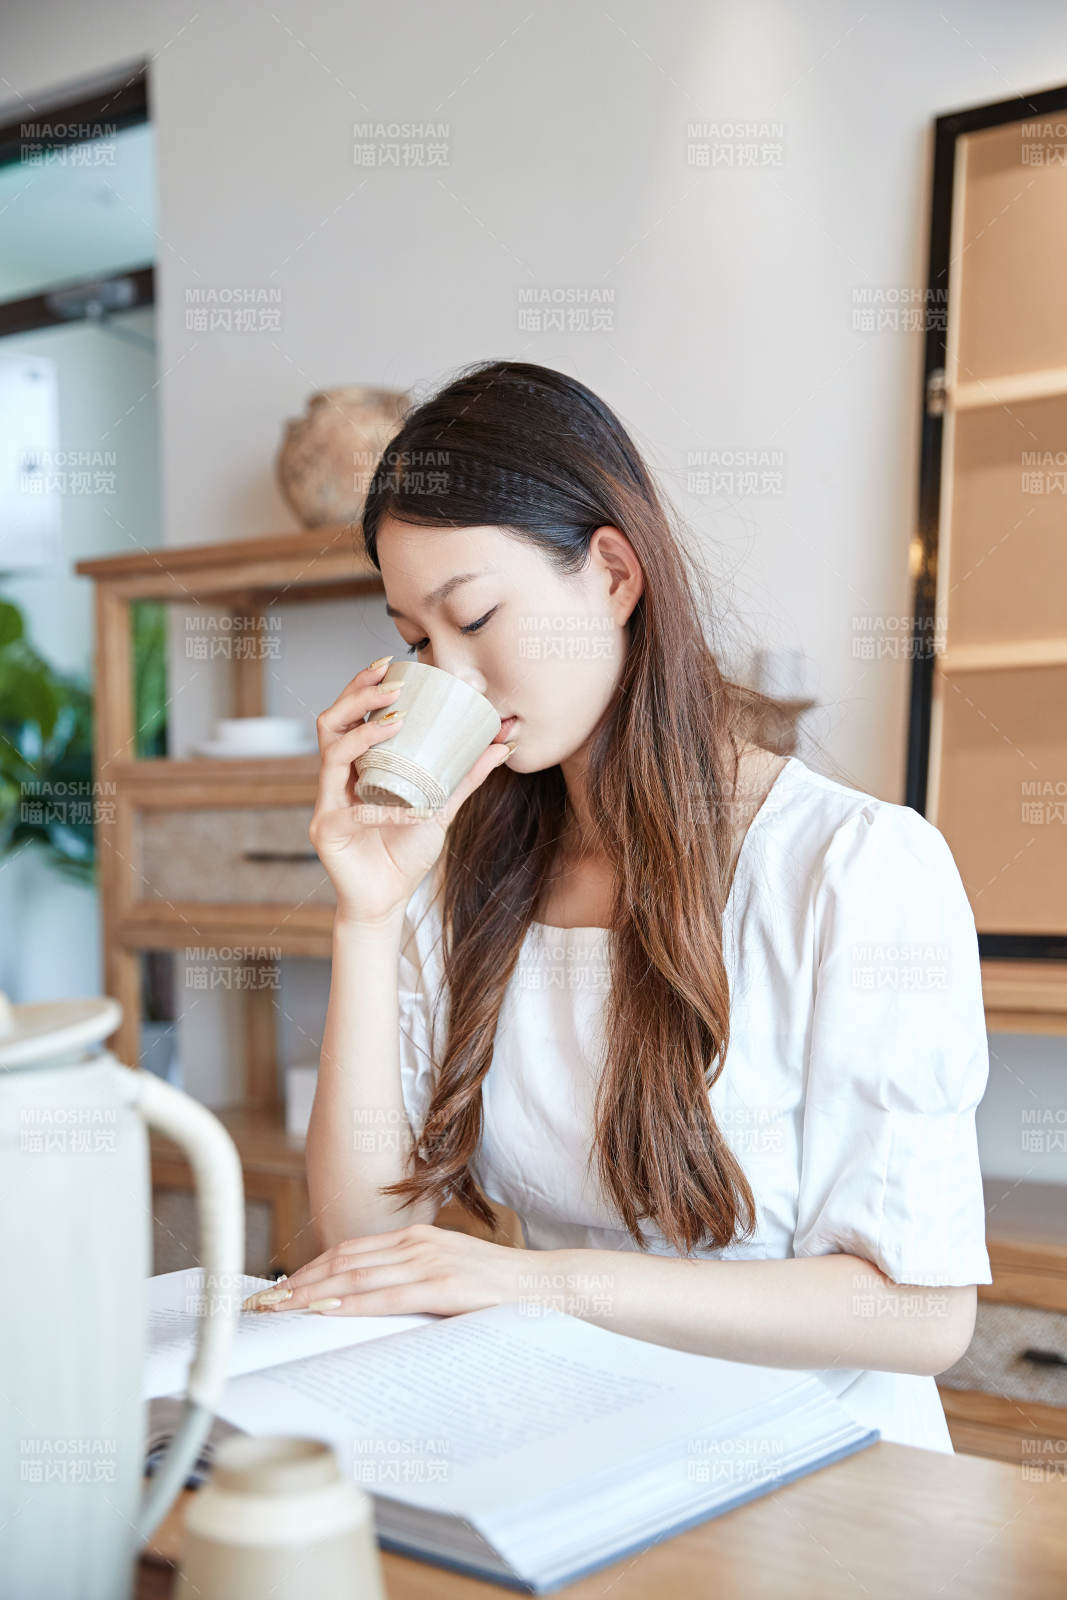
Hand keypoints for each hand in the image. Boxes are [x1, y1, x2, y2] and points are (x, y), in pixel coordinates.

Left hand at [241, 1224, 533, 1316]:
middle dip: (298, 1284)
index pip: (348, 1252)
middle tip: (261, 1304)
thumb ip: (409, 1283)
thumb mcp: (446, 1276)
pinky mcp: (443, 1286)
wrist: (547, 1287)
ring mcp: (429, 1262)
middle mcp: (416, 1243)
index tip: (279, 1289)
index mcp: (415, 1238)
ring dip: (312, 1295)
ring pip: (356, 1277)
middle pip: (342, 1261)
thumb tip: (365, 1305)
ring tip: (279, 1311)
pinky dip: (352, 1304)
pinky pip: (387, 1297)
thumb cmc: (497, 1290)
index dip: (309, 1270)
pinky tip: (326, 1312)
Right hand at [311, 657, 511, 924]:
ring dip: (362, 735)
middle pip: (330, 722)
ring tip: (395, 722)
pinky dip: (381, 808)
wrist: (386, 902)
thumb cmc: (405, 853)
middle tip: (392, 686)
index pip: (350, 715)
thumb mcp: (442, 808)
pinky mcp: (326, 830)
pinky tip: (407, 810)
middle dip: (357, 697)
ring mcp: (326, 802)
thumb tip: (501, 745)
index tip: (389, 664)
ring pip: (330, 754)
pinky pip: (351, 810)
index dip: (363, 686)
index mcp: (357, 766)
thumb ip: (465, 777)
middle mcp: (336, 778)